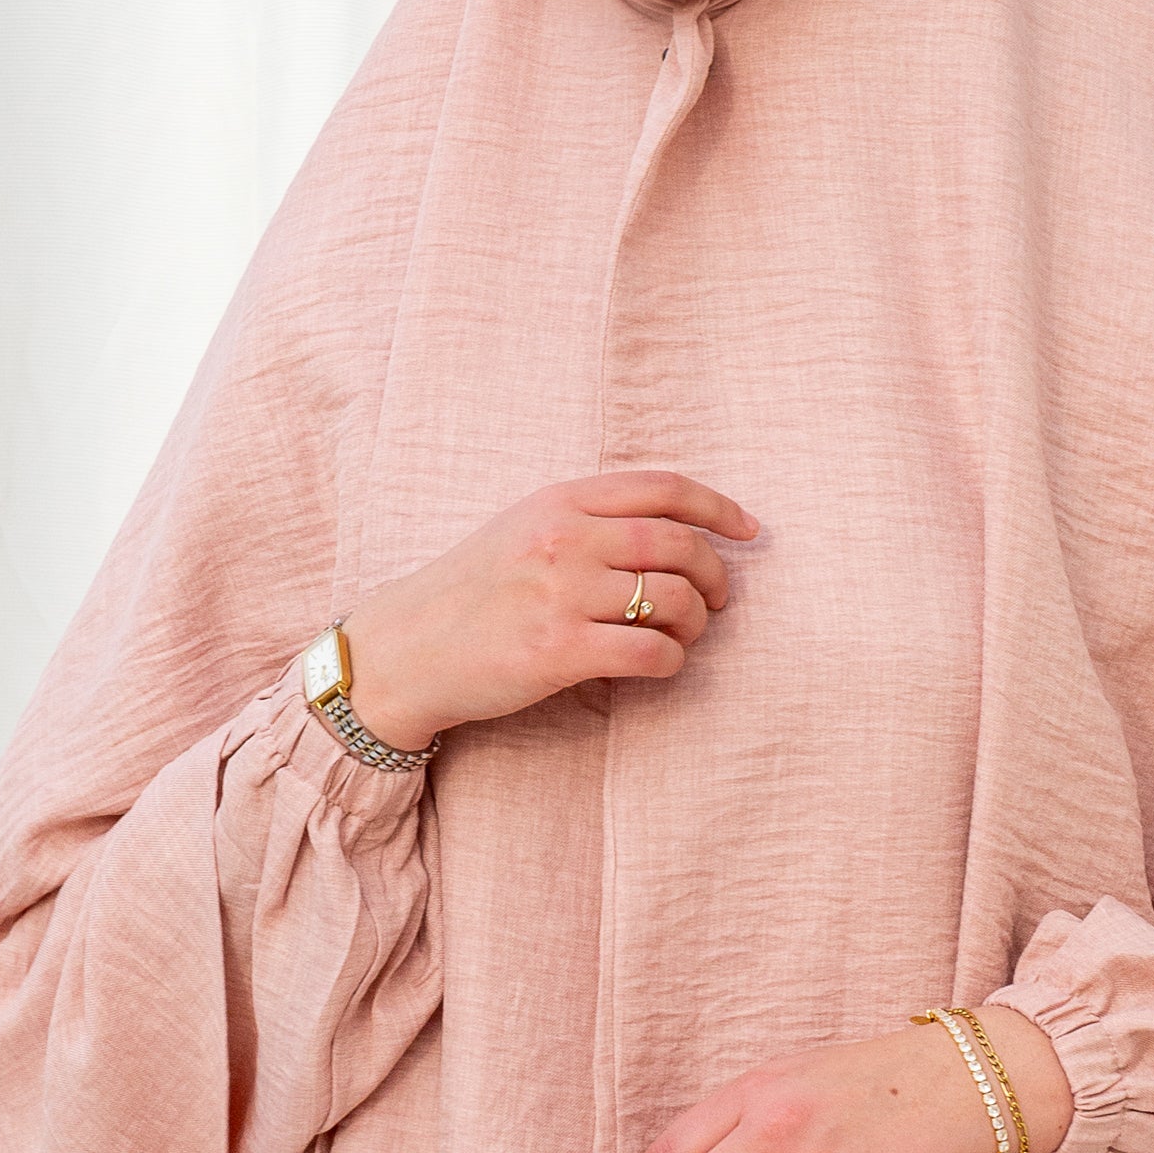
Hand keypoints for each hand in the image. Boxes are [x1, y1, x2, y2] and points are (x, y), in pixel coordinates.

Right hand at [340, 469, 758, 749]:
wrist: (405, 650)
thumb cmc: (471, 593)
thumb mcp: (522, 529)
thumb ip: (587, 520)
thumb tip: (674, 532)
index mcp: (559, 501)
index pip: (662, 487)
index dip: (718, 507)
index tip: (748, 530)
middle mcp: (563, 539)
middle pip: (678, 543)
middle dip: (715, 573)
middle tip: (719, 600)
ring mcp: (561, 595)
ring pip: (674, 600)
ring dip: (696, 623)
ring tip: (683, 636)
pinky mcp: (558, 651)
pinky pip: (651, 654)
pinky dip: (670, 662)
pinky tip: (658, 665)